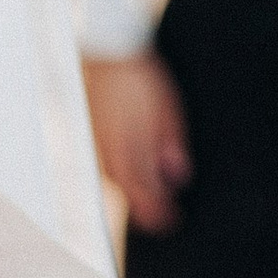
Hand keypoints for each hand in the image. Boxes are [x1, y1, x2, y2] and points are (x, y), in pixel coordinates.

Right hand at [83, 51, 191, 235]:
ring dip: (138, 196)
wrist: (109, 55)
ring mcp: (101, 147)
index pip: (143, 195)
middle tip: (169, 220)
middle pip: (130, 193)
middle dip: (149, 210)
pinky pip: (112, 169)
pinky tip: (138, 179)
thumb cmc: (142, 80)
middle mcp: (111, 154)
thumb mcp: (168, 112)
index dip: (158, 213)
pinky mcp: (98, 139)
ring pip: (120, 182)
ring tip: (156, 204)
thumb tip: (178, 179)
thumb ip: (172, 147)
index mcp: (129, 149)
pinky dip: (127, 180)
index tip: (173, 222)